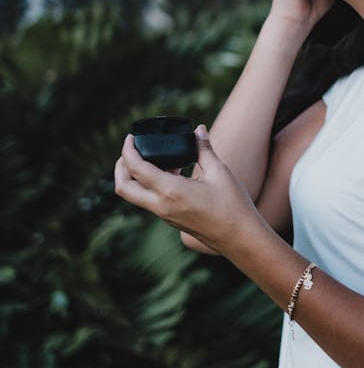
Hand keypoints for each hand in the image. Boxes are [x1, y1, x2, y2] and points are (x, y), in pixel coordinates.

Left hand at [114, 125, 257, 253]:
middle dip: (120, 168)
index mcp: (171, 191)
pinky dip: (150, 185)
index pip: (136, 169)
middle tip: (131, 151)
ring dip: (135, 177)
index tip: (131, 138)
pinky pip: (151, 201)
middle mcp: (162, 206)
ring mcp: (165, 216)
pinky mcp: (171, 220)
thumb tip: (199, 130)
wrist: (239, 237)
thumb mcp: (219, 172)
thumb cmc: (232, 205)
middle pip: (124, 188)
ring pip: (136, 196)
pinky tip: (172, 173)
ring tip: (154, 159)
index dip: (128, 150)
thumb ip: (204, 149)